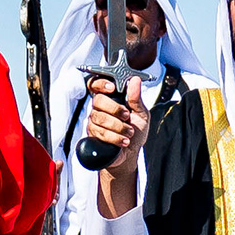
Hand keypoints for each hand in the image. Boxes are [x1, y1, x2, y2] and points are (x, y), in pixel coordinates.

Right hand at [82, 74, 149, 217]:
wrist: (131, 154)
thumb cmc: (136, 132)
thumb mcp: (141, 114)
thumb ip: (137, 98)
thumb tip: (135, 80)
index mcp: (110, 99)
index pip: (96, 85)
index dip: (101, 84)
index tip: (112, 88)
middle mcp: (99, 109)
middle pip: (97, 101)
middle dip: (115, 109)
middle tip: (127, 117)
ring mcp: (94, 123)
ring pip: (99, 118)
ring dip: (118, 126)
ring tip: (130, 133)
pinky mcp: (92, 136)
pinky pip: (99, 133)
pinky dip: (115, 138)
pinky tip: (124, 141)